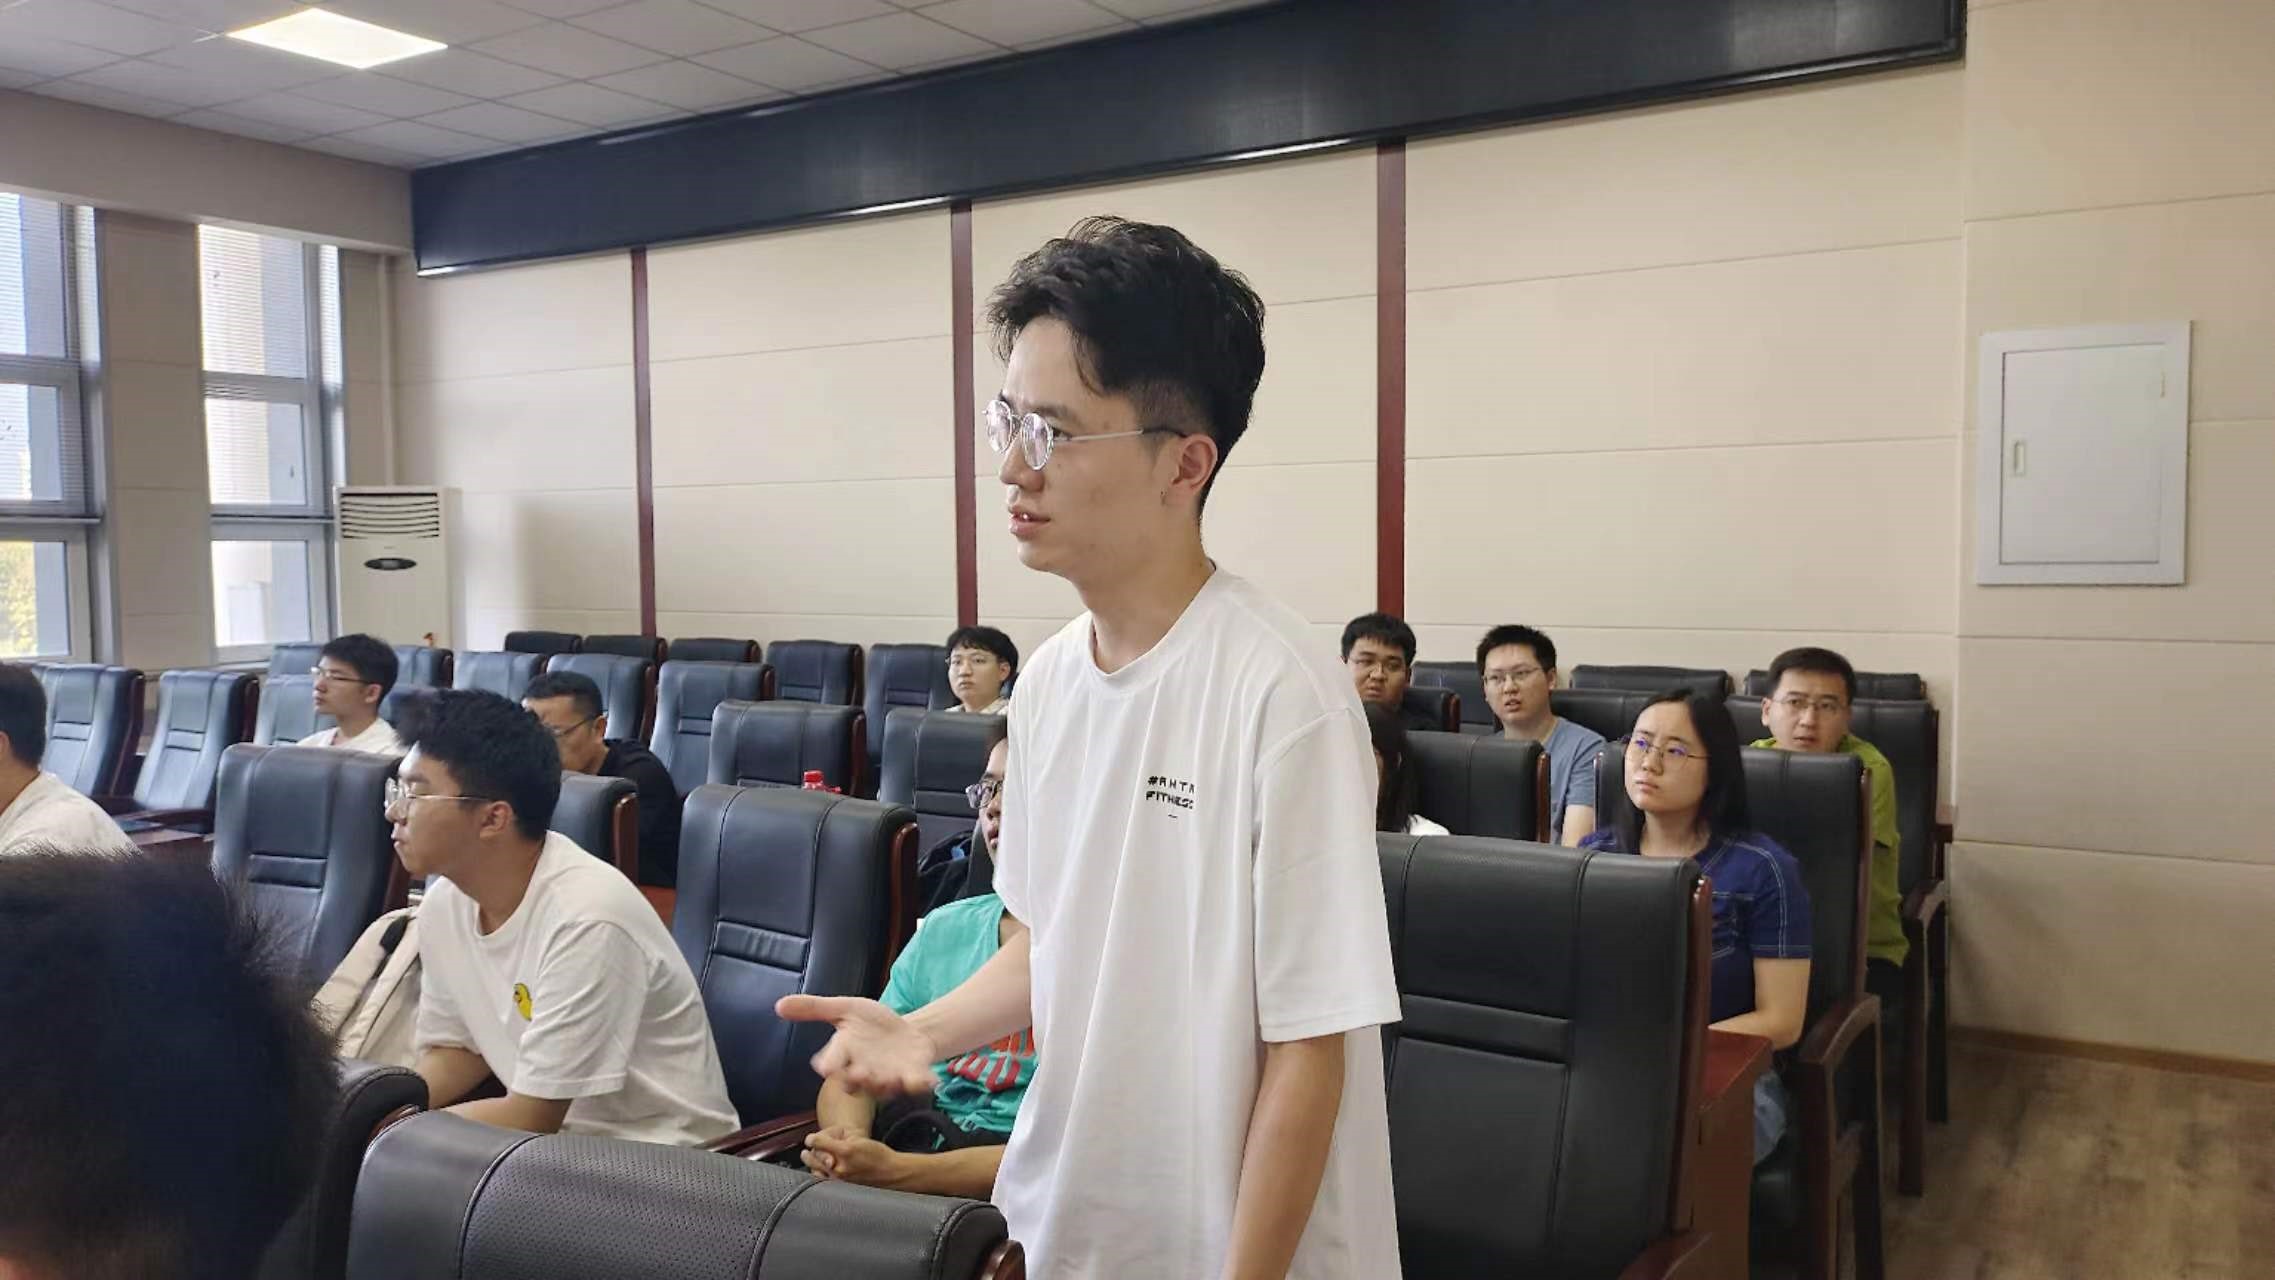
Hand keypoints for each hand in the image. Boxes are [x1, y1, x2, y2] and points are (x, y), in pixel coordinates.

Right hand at [775, 994, 938, 1095]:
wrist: (906, 1031)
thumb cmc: (871, 1024)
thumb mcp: (844, 1009)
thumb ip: (814, 1008)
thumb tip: (779, 1005)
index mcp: (845, 1054)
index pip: (832, 1064)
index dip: (829, 1066)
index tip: (826, 1066)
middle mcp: (864, 1071)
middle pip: (858, 1082)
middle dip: (860, 1080)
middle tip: (862, 1073)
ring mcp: (890, 1077)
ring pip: (886, 1088)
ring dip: (889, 1085)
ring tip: (894, 1078)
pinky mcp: (913, 1076)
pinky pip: (917, 1085)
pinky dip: (923, 1084)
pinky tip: (932, 1079)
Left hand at [801, 1126, 904, 1187]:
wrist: (890, 1173)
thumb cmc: (877, 1154)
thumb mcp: (859, 1140)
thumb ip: (839, 1140)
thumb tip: (819, 1140)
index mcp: (845, 1151)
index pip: (818, 1142)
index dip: (812, 1139)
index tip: (810, 1140)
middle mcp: (840, 1167)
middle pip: (813, 1158)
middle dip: (808, 1154)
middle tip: (805, 1152)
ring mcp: (840, 1180)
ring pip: (815, 1171)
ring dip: (812, 1165)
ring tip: (810, 1161)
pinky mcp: (841, 1189)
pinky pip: (823, 1182)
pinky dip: (818, 1177)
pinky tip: (820, 1173)